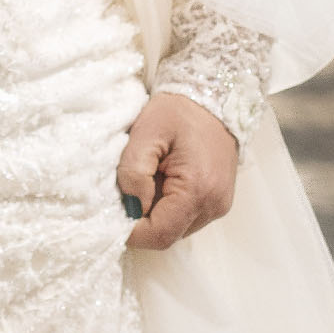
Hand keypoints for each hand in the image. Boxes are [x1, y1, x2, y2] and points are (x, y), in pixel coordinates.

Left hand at [117, 91, 238, 251]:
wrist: (212, 96)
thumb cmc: (178, 111)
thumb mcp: (146, 133)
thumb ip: (132, 172)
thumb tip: (130, 207)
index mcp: (198, 189)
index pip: (160, 235)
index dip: (132, 232)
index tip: (114, 211)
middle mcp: (214, 204)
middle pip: (168, 235)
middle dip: (142, 221)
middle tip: (128, 191)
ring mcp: (219, 205)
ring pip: (176, 229)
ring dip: (155, 214)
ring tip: (148, 181)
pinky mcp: (217, 201)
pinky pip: (186, 218)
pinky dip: (168, 208)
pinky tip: (162, 181)